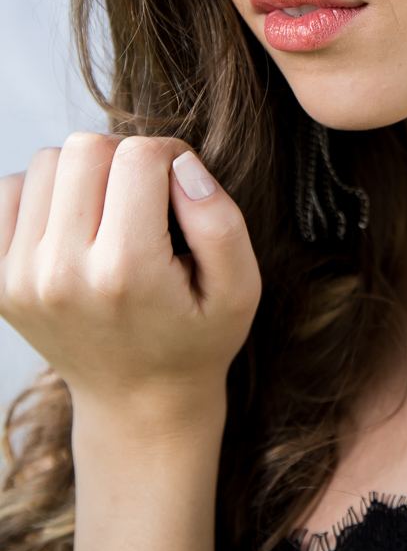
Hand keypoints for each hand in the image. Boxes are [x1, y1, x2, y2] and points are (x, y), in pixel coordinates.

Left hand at [0, 134, 261, 425]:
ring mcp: (20, 278)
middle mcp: (62, 272)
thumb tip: (182, 164)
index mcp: (126, 270)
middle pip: (86, 147)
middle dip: (124, 157)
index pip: (139, 156)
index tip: (181, 186)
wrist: (138, 403)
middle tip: (145, 197)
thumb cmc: (196, 337)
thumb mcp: (239, 288)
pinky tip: (75, 224)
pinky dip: (44, 193)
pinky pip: (9, 190)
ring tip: (110, 213)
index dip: (171, 155)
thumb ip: (220, 220)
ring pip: (47, 161)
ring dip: (83, 173)